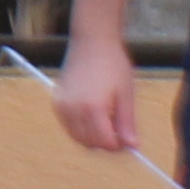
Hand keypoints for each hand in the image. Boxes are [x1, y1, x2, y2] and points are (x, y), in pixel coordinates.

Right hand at [50, 37, 140, 156]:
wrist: (92, 42)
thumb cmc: (112, 64)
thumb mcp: (125, 94)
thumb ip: (126, 123)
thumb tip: (132, 146)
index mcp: (94, 107)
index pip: (105, 142)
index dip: (118, 145)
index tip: (127, 139)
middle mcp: (74, 109)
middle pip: (90, 143)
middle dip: (105, 141)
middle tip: (117, 128)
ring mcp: (62, 107)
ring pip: (78, 138)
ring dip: (92, 136)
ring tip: (106, 116)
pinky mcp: (57, 103)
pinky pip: (69, 127)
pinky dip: (81, 128)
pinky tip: (92, 113)